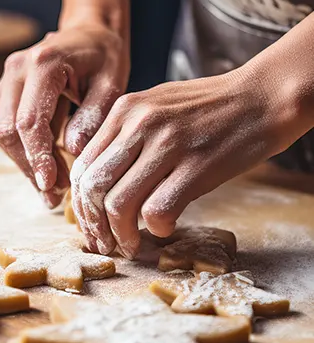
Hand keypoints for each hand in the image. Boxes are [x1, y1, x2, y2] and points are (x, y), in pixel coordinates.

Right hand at [0, 21, 128, 207]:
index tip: (52, 186)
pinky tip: (40, 164)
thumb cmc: (105, 58)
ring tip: (49, 185)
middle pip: (8, 129)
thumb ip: (93, 116)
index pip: (30, 121)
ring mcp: (6, 76)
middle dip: (31, 165)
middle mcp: (17, 68)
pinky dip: (18, 148)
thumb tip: (72, 151)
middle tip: (55, 193)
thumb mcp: (112, 85)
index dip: (38, 158)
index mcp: (44, 63)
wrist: (91, 34)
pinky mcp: (6, 87)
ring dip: (21, 160)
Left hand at [71, 68, 299, 256]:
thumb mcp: (157, 108)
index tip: (92, 225)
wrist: (262, 97)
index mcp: (124, 110)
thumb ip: (126, 138)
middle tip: (106, 244)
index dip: (81, 205)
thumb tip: (104, 184)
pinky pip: (157, 210)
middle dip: (94, 225)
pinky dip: (156, 228)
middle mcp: (139, 123)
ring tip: (131, 245)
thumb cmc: (209, 108)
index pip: (83, 166)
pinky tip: (165, 228)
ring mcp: (168, 143)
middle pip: (93, 187)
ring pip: (119, 203)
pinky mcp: (196, 166)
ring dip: (121, 235)